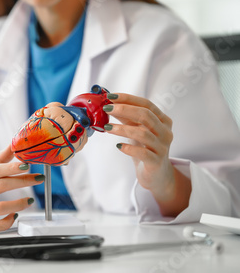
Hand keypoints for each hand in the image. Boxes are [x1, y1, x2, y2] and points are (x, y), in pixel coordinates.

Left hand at [102, 93, 190, 215]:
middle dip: (124, 109)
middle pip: (146, 115)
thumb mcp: (135, 130)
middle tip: (106, 108)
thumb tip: (108, 103)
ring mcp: (162, 147)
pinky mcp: (156, 162)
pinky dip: (129, 148)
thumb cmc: (145, 149)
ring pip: (143, 134)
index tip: (110, 96)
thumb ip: (126, 117)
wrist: (156, 175)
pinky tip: (118, 146)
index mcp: (163, 120)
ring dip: (122, 129)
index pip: (146, 104)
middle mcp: (165, 132)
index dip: (128, 98)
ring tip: (107, 127)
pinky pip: (143, 153)